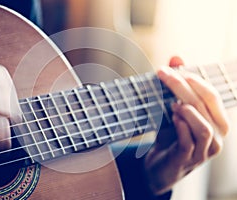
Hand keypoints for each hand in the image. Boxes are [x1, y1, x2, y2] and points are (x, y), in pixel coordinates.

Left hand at [144, 57, 229, 194]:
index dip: (194, 79)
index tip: (172, 69)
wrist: (159, 165)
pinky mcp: (189, 159)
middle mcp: (216, 136)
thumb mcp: (173, 109)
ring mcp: (204, 150)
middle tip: (163, 75)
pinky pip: (189, 141)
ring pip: (203, 126)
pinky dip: (180, 126)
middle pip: (204, 105)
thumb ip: (177, 85)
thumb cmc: (170, 136)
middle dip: (182, 86)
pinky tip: (171, 118)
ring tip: (170, 103)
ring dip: (186, 110)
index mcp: (217, 121)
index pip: (212, 95)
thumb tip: (176, 57)